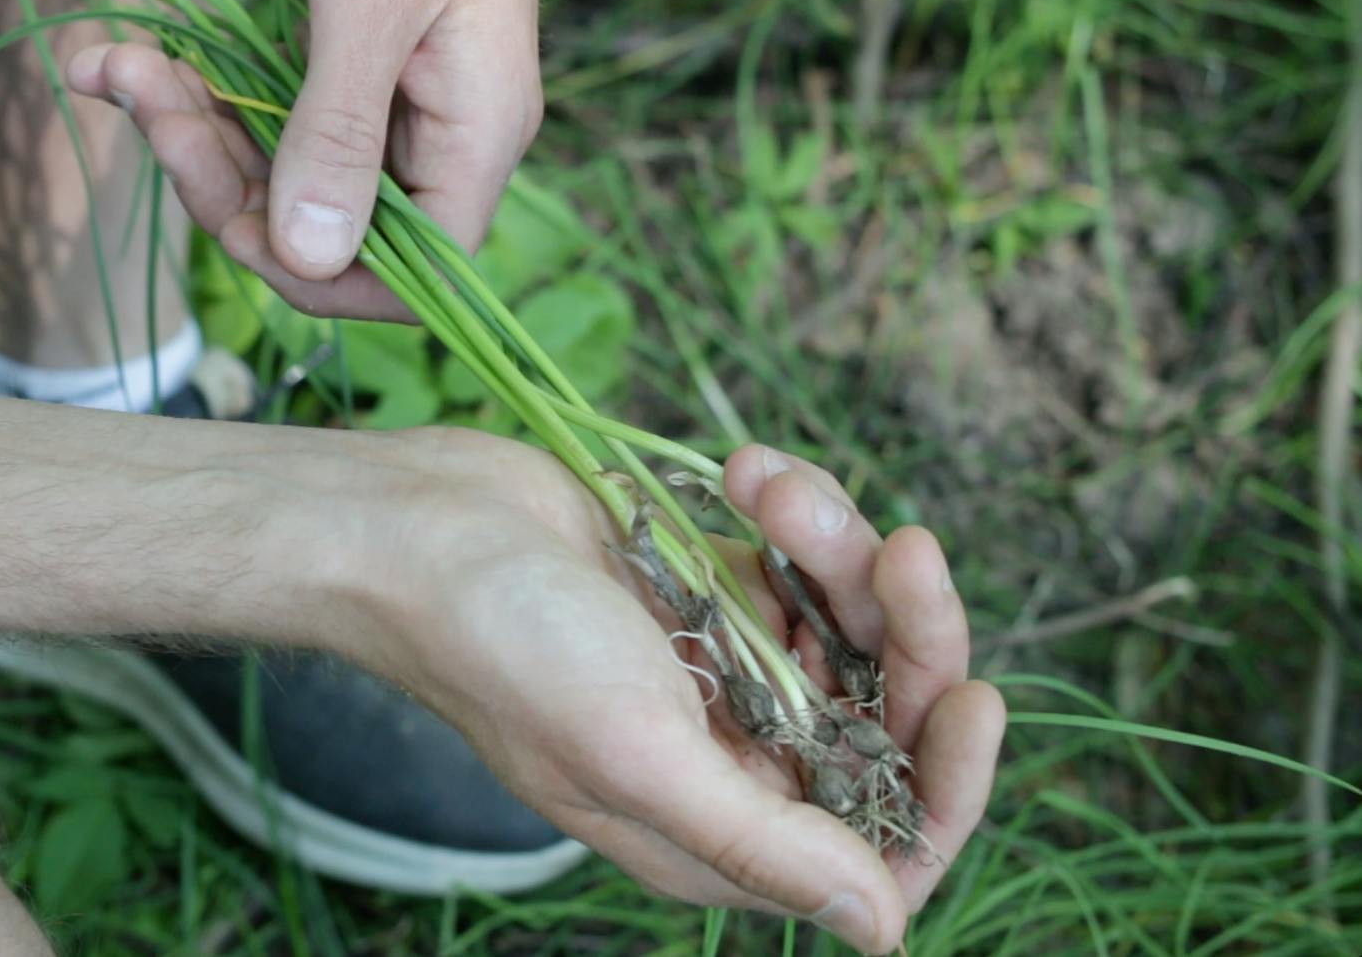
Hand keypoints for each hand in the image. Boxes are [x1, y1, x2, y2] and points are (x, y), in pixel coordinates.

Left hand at [65, 0, 541, 318]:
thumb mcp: (368, 4)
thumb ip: (339, 135)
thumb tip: (311, 259)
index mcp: (475, 141)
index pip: (408, 279)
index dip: (312, 271)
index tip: (224, 218)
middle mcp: (442, 140)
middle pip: (327, 224)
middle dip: (219, 173)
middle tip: (142, 90)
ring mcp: (398, 106)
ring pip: (285, 169)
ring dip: (193, 126)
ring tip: (119, 60)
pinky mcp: (353, 70)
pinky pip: (274, 114)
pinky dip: (204, 89)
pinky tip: (131, 53)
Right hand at [331, 433, 1003, 954]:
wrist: (414, 526)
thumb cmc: (502, 644)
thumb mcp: (636, 751)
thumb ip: (762, 843)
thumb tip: (883, 927)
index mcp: (720, 832)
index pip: (884, 846)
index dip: (946, 785)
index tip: (973, 696)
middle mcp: (736, 762)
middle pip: (889, 718)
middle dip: (907, 631)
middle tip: (901, 548)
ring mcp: (727, 671)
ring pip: (856, 624)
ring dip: (837, 546)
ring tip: (766, 488)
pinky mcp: (714, 591)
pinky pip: (806, 561)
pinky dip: (795, 513)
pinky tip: (742, 476)